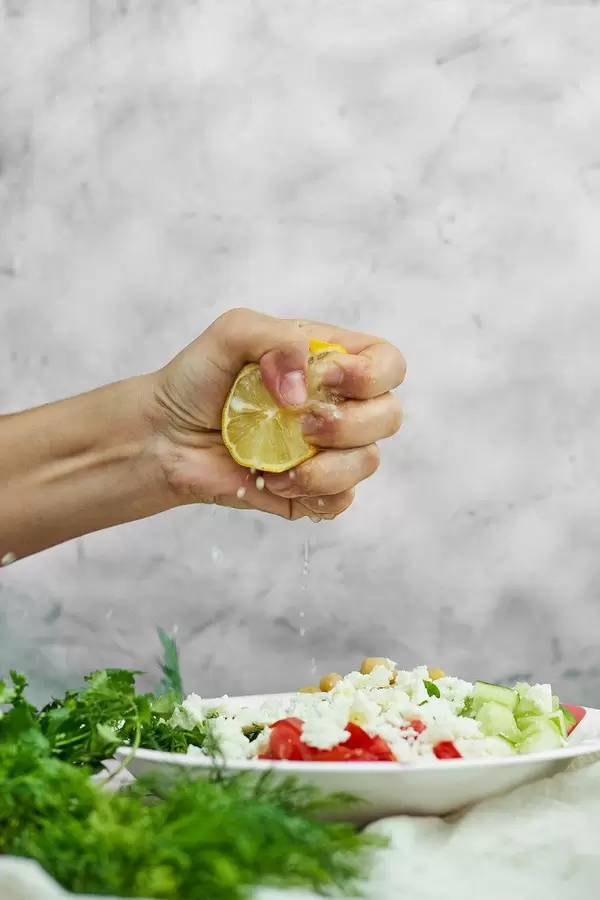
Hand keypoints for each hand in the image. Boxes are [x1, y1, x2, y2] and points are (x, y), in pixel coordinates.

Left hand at [149, 308, 405, 521]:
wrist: (163, 435)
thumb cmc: (197, 379)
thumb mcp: (233, 333)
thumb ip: (277, 338)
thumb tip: (304, 389)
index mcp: (330, 362)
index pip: (387, 364)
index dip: (371, 374)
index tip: (324, 378)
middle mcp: (337, 405)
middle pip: (389, 416)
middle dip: (350, 424)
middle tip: (302, 425)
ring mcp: (327, 451)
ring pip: (368, 463)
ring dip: (327, 467)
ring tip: (281, 464)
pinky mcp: (311, 490)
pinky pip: (341, 501)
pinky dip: (314, 495)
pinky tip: (277, 482)